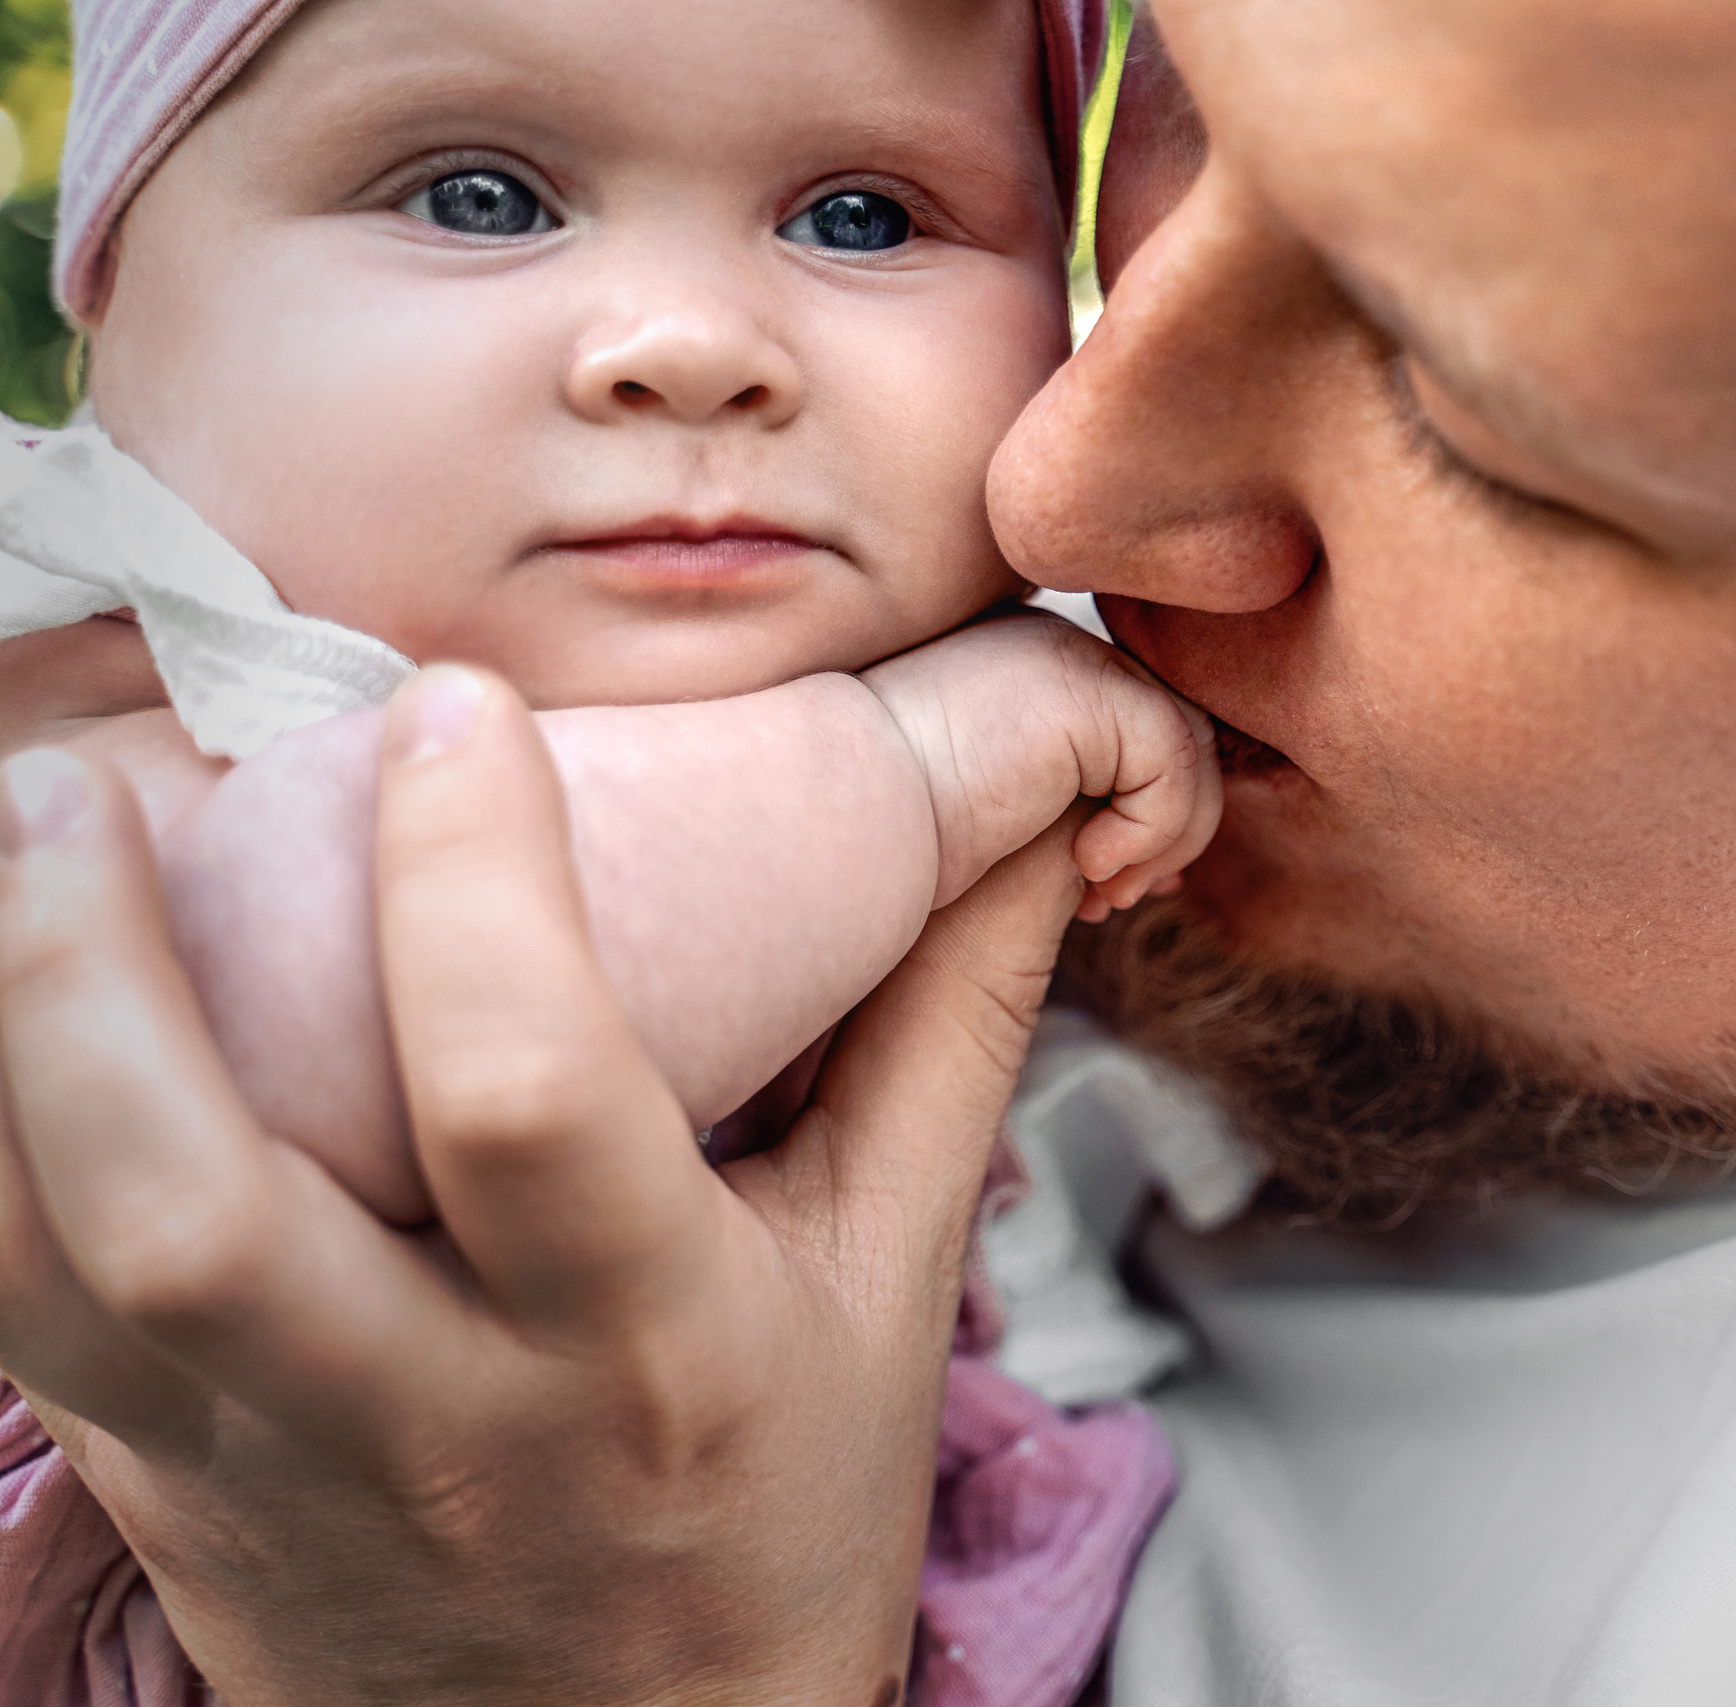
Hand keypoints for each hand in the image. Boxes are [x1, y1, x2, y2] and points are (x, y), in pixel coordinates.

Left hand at [0, 664, 1089, 1705]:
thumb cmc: (783, 1509)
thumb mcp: (890, 1279)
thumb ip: (945, 1031)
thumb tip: (1030, 816)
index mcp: (649, 1347)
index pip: (530, 1102)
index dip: (474, 883)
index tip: (455, 710)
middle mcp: (435, 1418)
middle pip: (197, 1214)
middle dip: (101, 977)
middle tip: (85, 778)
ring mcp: (266, 1468)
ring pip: (56, 1268)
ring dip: (2, 1041)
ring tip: (22, 836)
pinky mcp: (160, 1488)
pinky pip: (11, 1320)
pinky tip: (15, 998)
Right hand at [861, 611, 1221, 924]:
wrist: (825, 820)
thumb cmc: (876, 839)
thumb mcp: (980, 814)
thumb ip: (1048, 802)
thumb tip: (1112, 829)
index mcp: (1019, 667)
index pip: (1130, 724)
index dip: (1140, 812)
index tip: (1098, 892)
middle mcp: (1047, 645)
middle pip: (1170, 728)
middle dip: (1163, 828)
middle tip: (1108, 902)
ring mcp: (1064, 658)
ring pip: (1187, 745)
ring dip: (1165, 839)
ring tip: (1102, 896)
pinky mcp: (1080, 691)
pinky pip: (1172, 760)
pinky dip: (1150, 829)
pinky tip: (1086, 872)